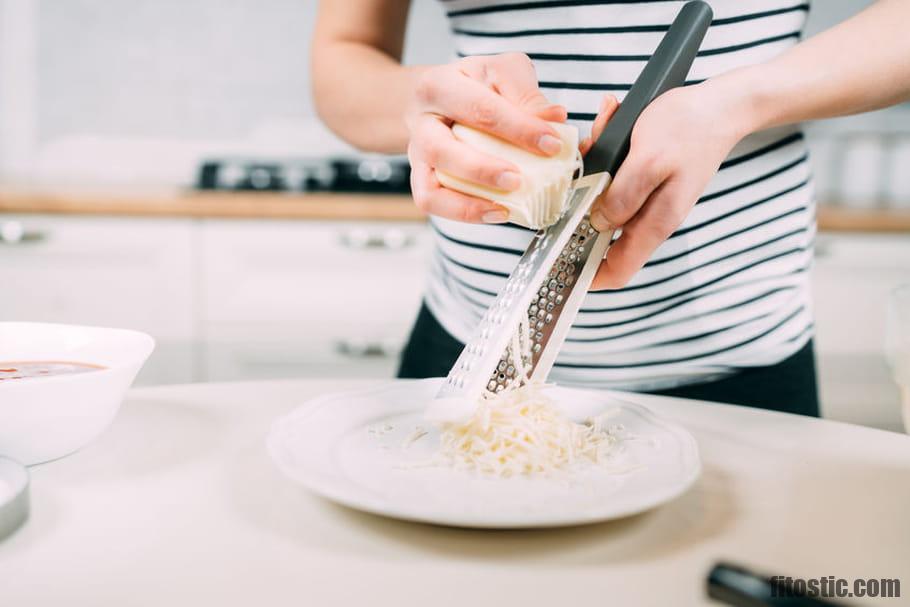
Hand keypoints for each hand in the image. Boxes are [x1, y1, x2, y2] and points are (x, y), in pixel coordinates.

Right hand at [406, 53, 566, 222]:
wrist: (436, 98)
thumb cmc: (472, 84)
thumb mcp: (502, 73)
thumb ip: (527, 94)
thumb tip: (555, 118)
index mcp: (440, 85)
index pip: (480, 109)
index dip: (519, 129)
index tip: (551, 145)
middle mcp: (421, 123)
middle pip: (441, 150)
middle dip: (482, 170)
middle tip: (518, 180)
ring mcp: (417, 155)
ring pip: (429, 187)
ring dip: (467, 202)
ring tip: (504, 207)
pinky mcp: (421, 179)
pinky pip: (432, 203)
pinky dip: (463, 213)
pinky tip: (496, 212)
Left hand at [586, 81, 750, 289]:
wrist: (720, 105)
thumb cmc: (689, 127)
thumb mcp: (648, 160)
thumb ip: (622, 197)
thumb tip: (598, 223)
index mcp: (656, 223)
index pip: (619, 270)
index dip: (588, 275)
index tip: (561, 265)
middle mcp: (651, 218)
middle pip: (603, 233)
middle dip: (583, 205)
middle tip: (580, 169)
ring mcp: (649, 201)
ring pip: (605, 201)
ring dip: (594, 173)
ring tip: (600, 135)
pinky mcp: (645, 182)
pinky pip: (614, 179)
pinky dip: (606, 156)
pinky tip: (610, 128)